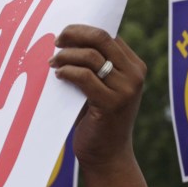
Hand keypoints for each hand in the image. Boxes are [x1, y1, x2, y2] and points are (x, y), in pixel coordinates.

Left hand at [49, 25, 146, 171]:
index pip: (107, 35)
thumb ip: (93, 65)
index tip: (63, 35)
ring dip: (65, 56)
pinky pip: (84, 76)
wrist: (107, 155)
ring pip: (90, 56)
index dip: (82, 30)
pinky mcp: (111, 104)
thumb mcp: (100, 87)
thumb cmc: (97, 119)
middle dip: (74, 34)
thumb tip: (66, 39)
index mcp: (134, 66)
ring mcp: (126, 89)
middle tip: (56, 41)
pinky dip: (67, 72)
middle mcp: (135, 75)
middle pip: (101, 38)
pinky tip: (58, 75)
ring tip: (52, 62)